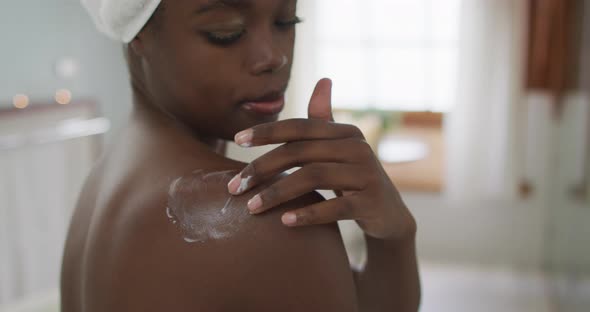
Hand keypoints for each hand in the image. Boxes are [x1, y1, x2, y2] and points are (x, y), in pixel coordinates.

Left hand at [227, 79, 415, 240]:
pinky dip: (308, 214)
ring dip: (277, 192)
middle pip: (300, 152)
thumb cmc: (354, 177)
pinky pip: (335, 207)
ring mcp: (366, 174)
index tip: (237, 139)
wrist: (388, 213)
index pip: (299, 127)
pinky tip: (284, 222)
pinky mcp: (371, 202)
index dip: (267, 131)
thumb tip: (324, 79)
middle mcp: (357, 147)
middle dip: (262, 168)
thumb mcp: (340, 148)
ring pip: (313, 177)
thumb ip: (325, 119)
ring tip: (251, 208)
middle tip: (235, 187)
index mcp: (345, 132)